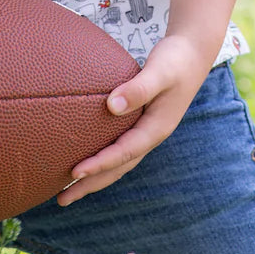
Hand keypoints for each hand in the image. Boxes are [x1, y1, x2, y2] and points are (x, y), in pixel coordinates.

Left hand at [57, 35, 213, 206]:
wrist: (192, 53)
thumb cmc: (175, 60)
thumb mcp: (159, 72)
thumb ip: (138, 88)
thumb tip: (112, 106)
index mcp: (156, 129)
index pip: (124, 153)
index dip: (99, 164)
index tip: (74, 172)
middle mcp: (150, 136)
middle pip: (118, 168)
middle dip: (90, 184)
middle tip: (61, 200)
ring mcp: (145, 131)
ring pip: (117, 162)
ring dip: (94, 177)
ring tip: (67, 189)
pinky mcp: (140, 123)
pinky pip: (117, 147)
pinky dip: (101, 159)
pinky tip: (85, 159)